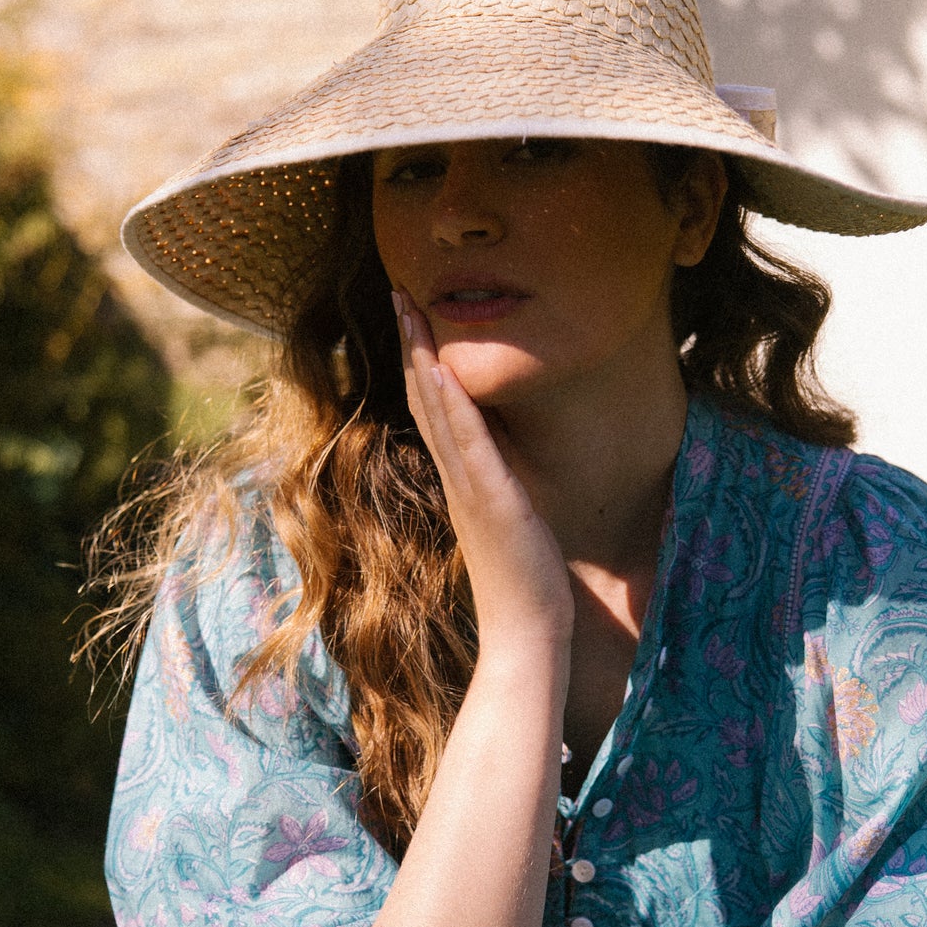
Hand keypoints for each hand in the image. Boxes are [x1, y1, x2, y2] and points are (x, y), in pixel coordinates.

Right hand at [393, 289, 573, 653]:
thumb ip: (497, 496)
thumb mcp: (510, 525)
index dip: (422, 361)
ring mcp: (470, 489)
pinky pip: (468, 445)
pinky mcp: (492, 501)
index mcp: (462, 481)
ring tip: (411, 308)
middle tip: (400, 290)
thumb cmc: (525, 586)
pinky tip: (442, 370)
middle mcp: (457, 478)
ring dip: (424, 355)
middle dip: (413, 341)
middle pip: (427, 396)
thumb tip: (498, 479)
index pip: (435, 409)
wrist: (526, 636)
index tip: (413, 317)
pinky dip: (453, 405)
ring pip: (439, 410)